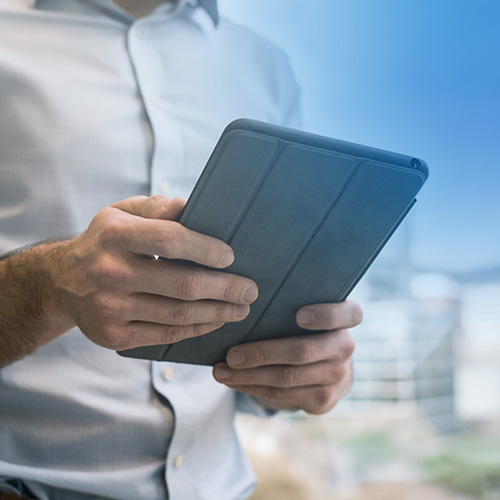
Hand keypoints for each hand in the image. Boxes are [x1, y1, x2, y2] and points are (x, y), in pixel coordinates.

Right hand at [54, 195, 257, 349]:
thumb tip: (190, 207)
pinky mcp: (114, 336)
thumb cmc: (105, 242)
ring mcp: (110, 309)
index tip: (231, 257)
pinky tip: (216, 321)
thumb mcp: (122, 213)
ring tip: (242, 307)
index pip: (170, 240)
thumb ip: (156, 207)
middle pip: (182, 284)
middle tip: (251, 289)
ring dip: (218, 312)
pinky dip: (197, 328)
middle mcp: (110, 273)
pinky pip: (166, 334)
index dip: (206, 249)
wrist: (62, 282)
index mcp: (115, 235)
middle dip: (225, 288)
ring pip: (178, 314)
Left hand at [213, 300, 361, 414]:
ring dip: (248, 376)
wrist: (322, 365)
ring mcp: (337, 377)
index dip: (325, 316)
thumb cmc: (303, 328)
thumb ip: (289, 305)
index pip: (350, 314)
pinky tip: (233, 381)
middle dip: (262, 353)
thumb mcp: (304, 312)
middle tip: (231, 354)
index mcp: (346, 319)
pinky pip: (282, 394)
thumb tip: (243, 302)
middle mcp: (346, 348)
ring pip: (287, 377)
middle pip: (303, 351)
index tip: (298, 315)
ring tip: (220, 371)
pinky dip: (252, 387)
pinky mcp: (323, 401)